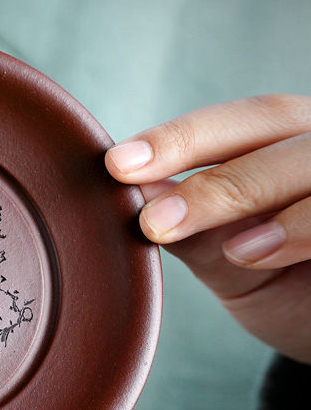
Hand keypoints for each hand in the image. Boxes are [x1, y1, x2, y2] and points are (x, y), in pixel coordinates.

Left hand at [105, 94, 310, 363]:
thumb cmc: (291, 287)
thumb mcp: (231, 261)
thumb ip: (192, 228)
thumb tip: (130, 193)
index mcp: (291, 138)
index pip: (239, 121)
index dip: (179, 137)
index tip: (117, 166)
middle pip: (275, 126)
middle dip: (211, 177)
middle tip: (153, 220)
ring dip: (252, 197)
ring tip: (220, 248)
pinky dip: (299, 228)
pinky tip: (257, 254)